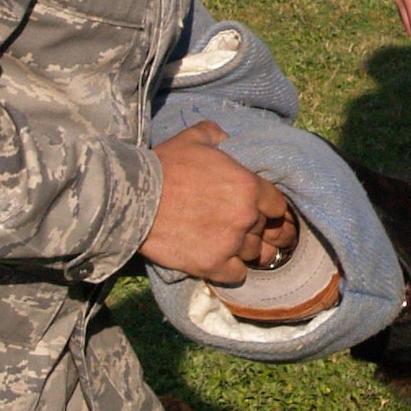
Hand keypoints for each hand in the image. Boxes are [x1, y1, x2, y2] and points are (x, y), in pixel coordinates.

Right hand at [142, 121, 298, 284]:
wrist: (133, 197)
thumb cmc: (164, 166)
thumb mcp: (193, 139)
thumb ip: (216, 135)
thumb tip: (225, 136)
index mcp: (248, 186)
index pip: (278, 205)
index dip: (271, 209)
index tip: (263, 212)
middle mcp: (246, 216)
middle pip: (268, 231)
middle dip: (261, 231)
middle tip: (252, 232)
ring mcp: (230, 243)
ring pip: (257, 255)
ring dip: (249, 252)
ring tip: (239, 249)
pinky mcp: (212, 265)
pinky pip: (238, 275)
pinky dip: (233, 271)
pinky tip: (225, 263)